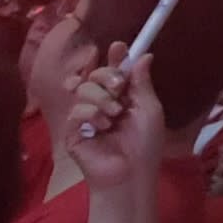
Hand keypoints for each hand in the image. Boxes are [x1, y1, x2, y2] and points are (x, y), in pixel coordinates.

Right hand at [66, 61, 166, 201]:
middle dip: (108, 75)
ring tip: (114, 115)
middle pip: (95, 74)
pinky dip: (91, 113)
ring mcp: (86, 117)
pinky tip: (102, 126)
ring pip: (84, 88)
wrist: (130, 174)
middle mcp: (102, 104)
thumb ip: (142, 84)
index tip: (119, 47)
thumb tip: (144, 55)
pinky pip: (76, 110)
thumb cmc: (145, 146)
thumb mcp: (149, 110)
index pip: (114, 71)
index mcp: (122, 98)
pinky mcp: (73, 131)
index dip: (115, 58)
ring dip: (102, 97)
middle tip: (120, 88)